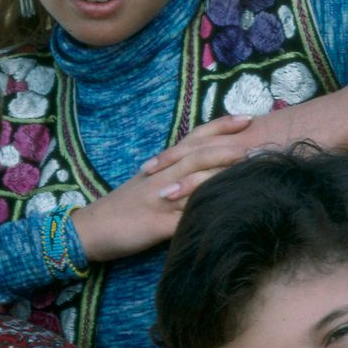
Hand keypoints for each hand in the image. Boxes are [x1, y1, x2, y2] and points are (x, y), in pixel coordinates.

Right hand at [68, 114, 253, 261]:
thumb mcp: (152, 186)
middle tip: (257, 140)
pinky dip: (204, 212)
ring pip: (193, 179)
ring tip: (245, 167)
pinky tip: (224, 213)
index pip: (195, 138)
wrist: (90, 229)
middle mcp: (163, 175)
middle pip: (199, 154)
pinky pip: (184, 217)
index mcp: (164, 165)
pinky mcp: (157, 224)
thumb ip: (178, 176)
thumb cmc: (124, 208)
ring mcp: (160, 198)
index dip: (222, 127)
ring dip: (220, 172)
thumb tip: (209, 172)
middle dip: (229, 146)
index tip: (248, 118)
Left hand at [142, 80, 347, 181]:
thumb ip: (272, 147)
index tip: (160, 161)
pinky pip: (234, 173)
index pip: (207, 139)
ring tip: (159, 193)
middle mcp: (246, 135)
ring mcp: (256, 146)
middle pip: (199, 148)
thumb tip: (262, 161)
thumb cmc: (326, 125)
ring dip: (184, 178)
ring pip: (210, 161)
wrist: (346, 113)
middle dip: (171, 161)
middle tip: (143, 174)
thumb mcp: (291, 135)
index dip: (182, 150)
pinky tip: (197, 202)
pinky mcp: (267, 158)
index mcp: (249, 130)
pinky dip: (213, 186)